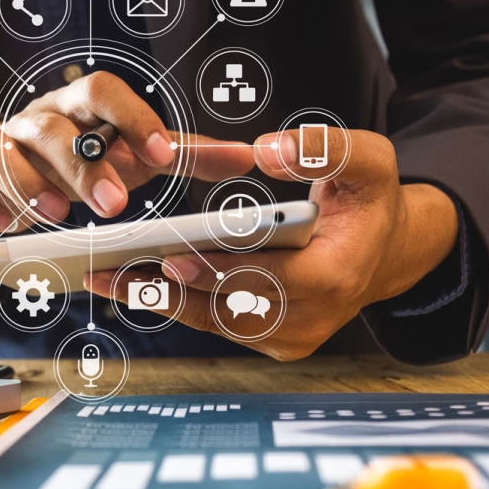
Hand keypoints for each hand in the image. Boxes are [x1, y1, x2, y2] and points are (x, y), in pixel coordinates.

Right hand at [0, 71, 254, 230]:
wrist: (7, 170)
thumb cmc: (79, 161)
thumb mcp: (130, 155)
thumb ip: (183, 156)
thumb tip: (248, 158)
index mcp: (76, 108)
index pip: (100, 91)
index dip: (131, 119)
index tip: (164, 156)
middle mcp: (31, 120)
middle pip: (51, 127)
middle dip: (82, 165)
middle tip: (114, 206)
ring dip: (27, 184)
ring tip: (56, 218)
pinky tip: (0, 227)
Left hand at [86, 128, 459, 360]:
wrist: (384, 250)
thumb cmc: (368, 202)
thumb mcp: (369, 162)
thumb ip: (325, 148)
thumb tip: (270, 150)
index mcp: (335, 276)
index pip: (267, 279)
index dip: (218, 270)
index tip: (171, 258)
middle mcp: (310, 318)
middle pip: (225, 309)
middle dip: (165, 289)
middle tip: (109, 270)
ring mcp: (289, 337)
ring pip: (211, 321)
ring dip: (156, 301)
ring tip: (105, 277)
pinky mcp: (270, 340)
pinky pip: (214, 323)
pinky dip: (173, 302)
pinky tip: (131, 282)